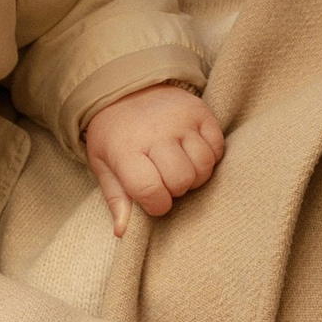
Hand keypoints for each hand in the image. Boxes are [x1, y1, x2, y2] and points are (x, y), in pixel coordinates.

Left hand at [82, 83, 225, 238]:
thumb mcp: (104, 165)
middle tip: (165, 181)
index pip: (151, 191)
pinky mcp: (201, 112)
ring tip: (180, 168)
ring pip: (203, 166)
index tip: (154, 201)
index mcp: (126, 150)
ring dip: (194, 175)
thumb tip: (123, 233)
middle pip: (181, 180)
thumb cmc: (115, 134)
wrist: (127, 88)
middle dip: (176, 190)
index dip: (157, 205)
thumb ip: (117, 199)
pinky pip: (217, 148)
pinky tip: (192, 154)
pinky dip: (209, 158)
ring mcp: (181, 121)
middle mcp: (156, 133)